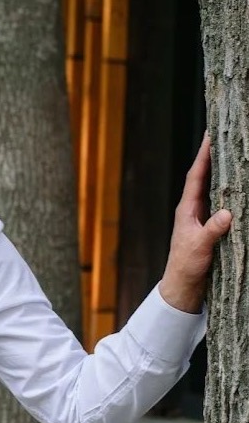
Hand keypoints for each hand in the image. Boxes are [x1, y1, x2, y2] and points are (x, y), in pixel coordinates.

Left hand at [159, 133, 231, 312]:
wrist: (183, 286)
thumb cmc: (186, 266)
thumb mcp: (200, 247)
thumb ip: (212, 230)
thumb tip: (228, 213)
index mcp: (186, 209)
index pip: (195, 177)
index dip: (203, 156)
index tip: (210, 136)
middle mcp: (193, 210)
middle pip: (205, 177)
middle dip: (213, 157)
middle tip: (223, 136)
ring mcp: (201, 218)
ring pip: (213, 189)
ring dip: (222, 172)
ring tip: (233, 154)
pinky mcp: (210, 227)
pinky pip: (221, 203)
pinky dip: (229, 192)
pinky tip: (239, 186)